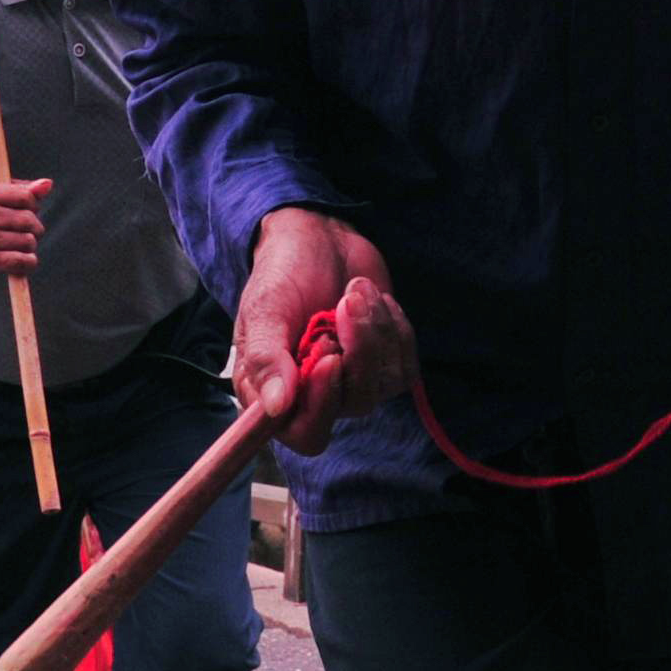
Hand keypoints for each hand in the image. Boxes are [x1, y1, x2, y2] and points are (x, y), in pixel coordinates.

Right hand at [0, 177, 48, 279]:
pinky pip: (22, 261)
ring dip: (30, 245)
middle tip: (24, 230)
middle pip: (29, 221)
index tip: (26, 210)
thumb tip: (47, 184)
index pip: (26, 197)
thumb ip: (23, 189)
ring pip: (28, 241)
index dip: (33, 205)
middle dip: (34, 227)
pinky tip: (22, 259)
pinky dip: (29, 262)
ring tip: (17, 244)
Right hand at [234, 208, 411, 456]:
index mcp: (275, 392)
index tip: (329, 358)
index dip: (322, 405)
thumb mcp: (265, 309)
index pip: (305, 432)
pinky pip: (405, 365)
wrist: (317, 237)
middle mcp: (315, 395)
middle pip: (354, 404)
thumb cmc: (282, 273)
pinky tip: (375, 300)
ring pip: (384, 383)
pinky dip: (395, 328)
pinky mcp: (384, 365)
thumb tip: (275, 408)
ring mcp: (354, 381)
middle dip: (359, 349)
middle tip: (346, 301)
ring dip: (375, 329)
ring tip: (355, 290)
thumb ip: (265, 357)